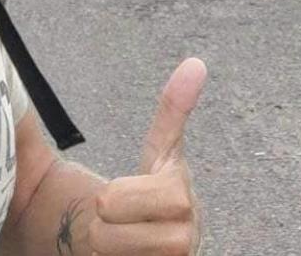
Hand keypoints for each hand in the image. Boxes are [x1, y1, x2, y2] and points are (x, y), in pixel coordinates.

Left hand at [89, 57, 206, 253]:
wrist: (162, 245)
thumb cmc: (157, 194)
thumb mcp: (162, 151)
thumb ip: (174, 109)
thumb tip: (197, 63)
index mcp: (178, 195)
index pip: (114, 197)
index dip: (111, 197)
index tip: (108, 203)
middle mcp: (183, 236)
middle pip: (103, 226)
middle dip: (103, 221)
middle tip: (120, 217)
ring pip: (103, 251)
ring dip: (103, 246)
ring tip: (124, 238)